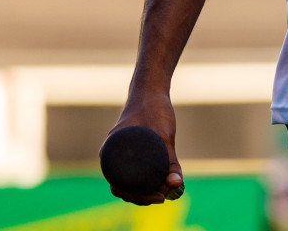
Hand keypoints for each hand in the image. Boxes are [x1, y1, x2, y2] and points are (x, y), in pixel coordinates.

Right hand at [103, 91, 182, 205]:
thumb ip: (170, 161)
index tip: (158, 197)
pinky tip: (161, 182)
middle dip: (143, 196)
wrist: (150, 90)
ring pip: (129, 180)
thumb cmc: (154, 109)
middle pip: (123, 187)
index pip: (119, 186)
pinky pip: (134, 170)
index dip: (139, 197)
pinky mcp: (129, 151)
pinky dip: (145, 178)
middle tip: (163, 197)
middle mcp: (112, 156)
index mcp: (111, 153)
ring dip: (144, 189)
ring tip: (164, 192)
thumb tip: (176, 185)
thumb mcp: (164, 136)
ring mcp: (120, 153)